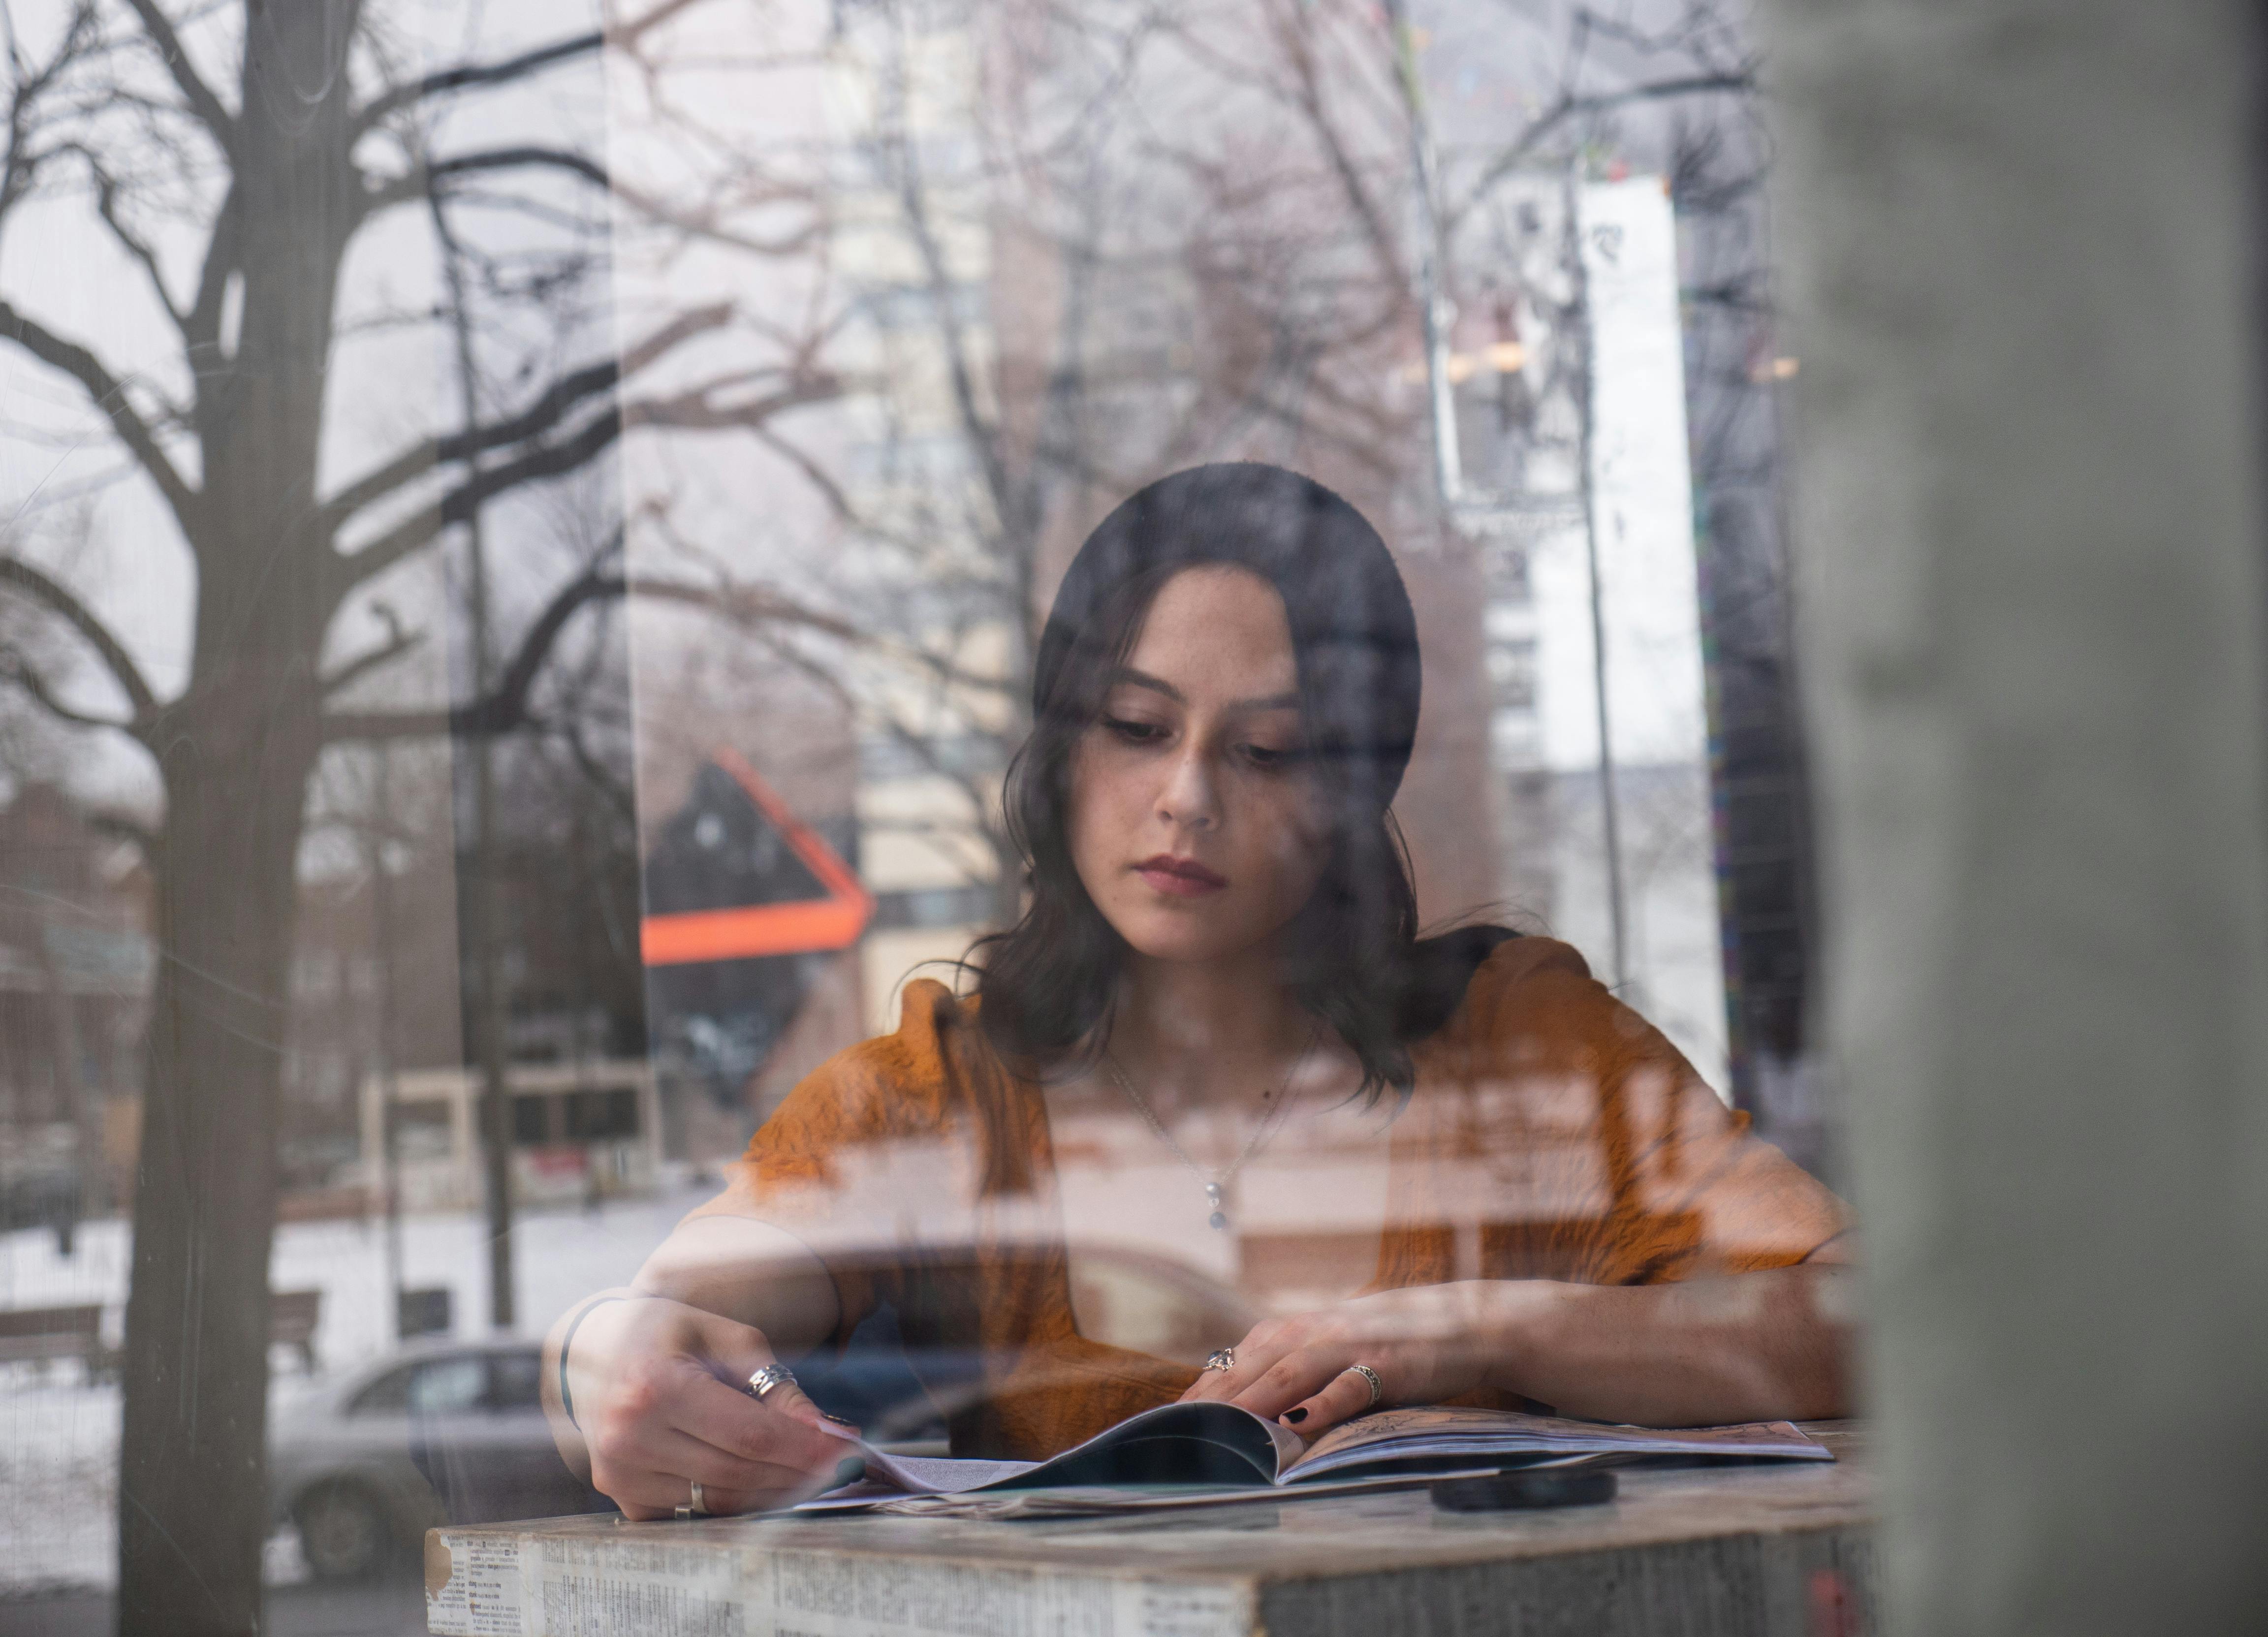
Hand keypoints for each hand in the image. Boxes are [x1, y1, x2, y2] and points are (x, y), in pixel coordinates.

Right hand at [553, 1293, 861, 1518]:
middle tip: (840, 1466)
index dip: (803, 1447)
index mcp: (654, 1386)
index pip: (748, 1433)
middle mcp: (629, 1436)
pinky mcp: (623, 1498)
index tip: (845, 1452)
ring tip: (808, 1471)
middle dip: (796, 1472)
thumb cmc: (666, 1335)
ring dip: (771, 1490)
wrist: (592, 1352)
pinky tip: (763, 1480)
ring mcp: (621, 1475)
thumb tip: (823, 1432)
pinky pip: (695, 1511)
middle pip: (736, 1471)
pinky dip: (734, 1499)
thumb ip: (773, 1385)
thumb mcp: (724, 1339)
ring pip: (719, 1499)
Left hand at [1175, 1281, 1548, 1439]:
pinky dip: (1321, 1407)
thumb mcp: (1323, 1349)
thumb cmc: (1379, 1343)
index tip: (1165, 1426)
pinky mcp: (1384, 1367)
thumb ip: (1281, 1371)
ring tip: (1220, 1431)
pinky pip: (1348, 1389)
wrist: (1455, 1322)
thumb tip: (1230, 1404)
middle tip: (1177, 1436)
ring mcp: (1347, 1348)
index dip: (1198, 1395)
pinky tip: (1299, 1427)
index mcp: (1288, 1332)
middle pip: (1248, 1370)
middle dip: (1211, 1403)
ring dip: (1253, 1402)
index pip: (1230, 1365)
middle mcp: (1309, 1334)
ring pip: (1289, 1376)